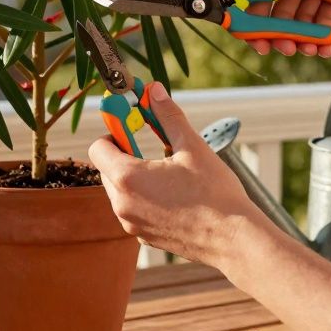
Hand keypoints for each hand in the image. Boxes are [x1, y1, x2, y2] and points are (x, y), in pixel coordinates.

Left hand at [87, 83, 263, 268]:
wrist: (233, 240)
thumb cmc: (215, 193)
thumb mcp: (192, 146)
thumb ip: (168, 116)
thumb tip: (154, 90)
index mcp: (128, 178)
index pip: (97, 148)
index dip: (113, 132)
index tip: (131, 127)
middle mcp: (122, 205)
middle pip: (106, 170)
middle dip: (124, 154)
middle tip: (153, 146)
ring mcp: (132, 225)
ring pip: (120, 192)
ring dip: (135, 177)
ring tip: (168, 173)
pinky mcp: (144, 238)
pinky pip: (134, 211)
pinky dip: (145, 199)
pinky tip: (174, 196)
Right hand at [244, 0, 330, 57]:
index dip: (250, 8)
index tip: (248, 32)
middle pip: (276, 6)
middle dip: (277, 29)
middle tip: (282, 48)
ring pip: (298, 17)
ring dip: (300, 35)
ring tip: (307, 50)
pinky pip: (320, 19)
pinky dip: (320, 35)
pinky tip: (324, 48)